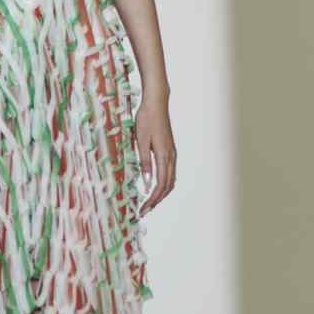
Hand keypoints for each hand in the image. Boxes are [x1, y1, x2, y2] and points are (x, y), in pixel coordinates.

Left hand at [135, 96, 175, 215]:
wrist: (156, 102)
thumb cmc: (146, 119)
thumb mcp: (141, 141)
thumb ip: (144, 162)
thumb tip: (147, 183)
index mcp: (164, 156)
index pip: (160, 185)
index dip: (152, 199)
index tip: (143, 209)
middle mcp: (171, 157)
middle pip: (167, 186)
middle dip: (157, 200)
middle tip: (144, 210)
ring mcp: (171, 153)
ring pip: (170, 180)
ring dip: (161, 193)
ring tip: (149, 202)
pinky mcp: (169, 149)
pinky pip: (169, 172)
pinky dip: (164, 183)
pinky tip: (155, 186)